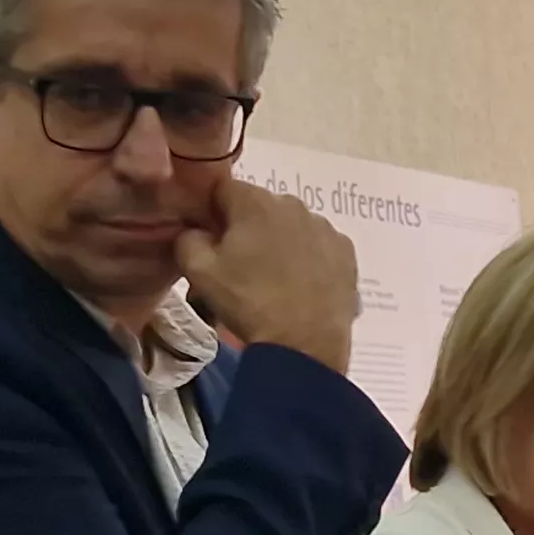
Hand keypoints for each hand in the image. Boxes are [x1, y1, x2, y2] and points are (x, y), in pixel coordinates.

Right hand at [174, 180, 359, 372]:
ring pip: (290, 225)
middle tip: (240, 265)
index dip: (212, 213)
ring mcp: (325, 226)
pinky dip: (308, 256)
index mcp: (255, 201)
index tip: (211, 239)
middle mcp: (293, 203)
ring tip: (274, 278)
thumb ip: (187, 238)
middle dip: (247, 227)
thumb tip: (194, 230)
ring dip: (279, 241)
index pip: (222, 190)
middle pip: (259, 206)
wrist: (305, 344)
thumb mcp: (199, 272)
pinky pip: (317, 244)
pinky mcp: (346, 251)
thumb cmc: (249, 303)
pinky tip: (301, 284)